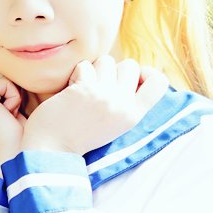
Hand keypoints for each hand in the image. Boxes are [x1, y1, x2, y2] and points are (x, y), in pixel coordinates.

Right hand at [0, 64, 27, 171]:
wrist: (14, 161)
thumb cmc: (18, 140)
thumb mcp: (4, 111)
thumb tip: (0, 69)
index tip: (4, 108)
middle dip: (3, 84)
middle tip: (9, 111)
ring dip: (9, 90)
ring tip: (10, 113)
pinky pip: (2, 81)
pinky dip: (14, 96)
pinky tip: (11, 114)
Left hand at [20, 57, 169, 155]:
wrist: (52, 151)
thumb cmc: (80, 137)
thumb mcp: (114, 126)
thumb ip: (126, 103)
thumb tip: (135, 73)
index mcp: (133, 117)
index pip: (160, 83)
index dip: (147, 73)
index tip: (132, 80)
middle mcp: (122, 105)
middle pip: (131, 65)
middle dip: (114, 70)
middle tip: (100, 87)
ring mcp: (103, 96)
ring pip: (107, 61)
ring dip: (94, 70)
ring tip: (85, 89)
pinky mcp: (84, 90)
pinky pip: (85, 65)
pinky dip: (76, 75)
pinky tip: (71, 91)